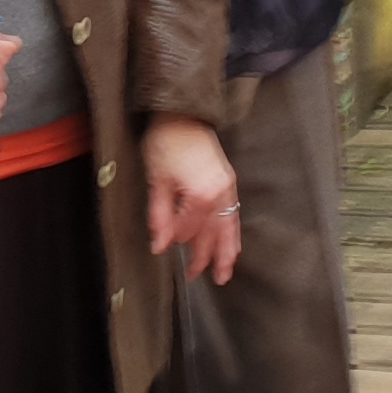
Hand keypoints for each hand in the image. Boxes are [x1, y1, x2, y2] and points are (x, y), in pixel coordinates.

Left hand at [139, 115, 240, 285]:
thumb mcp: (157, 181)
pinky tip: (231, 245)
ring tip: (224, 274)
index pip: (187, 230)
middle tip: (196, 277)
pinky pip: (234, 215)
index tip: (161, 248)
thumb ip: (160, 216)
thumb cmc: (167, 143)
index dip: (174, 241)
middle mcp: (219, 195)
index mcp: (200, 195)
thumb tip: (160, 244)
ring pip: (229, 229)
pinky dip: (232, 233)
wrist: (184, 115)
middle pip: (212, 235)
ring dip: (226, 253)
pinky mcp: (229, 183)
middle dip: (204, 258)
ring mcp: (228, 189)